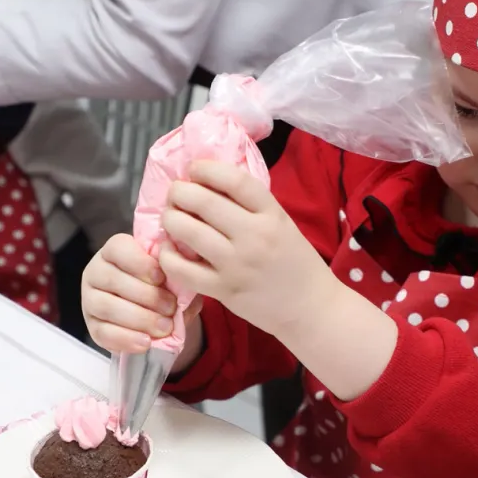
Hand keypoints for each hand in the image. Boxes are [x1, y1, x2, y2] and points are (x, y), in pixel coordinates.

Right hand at [81, 235, 202, 363]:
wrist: (159, 316)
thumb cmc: (164, 287)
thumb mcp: (175, 277)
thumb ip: (178, 275)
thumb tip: (185, 280)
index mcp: (115, 251)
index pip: (118, 248)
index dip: (140, 263)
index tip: (162, 278)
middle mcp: (97, 272)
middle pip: (113, 279)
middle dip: (146, 296)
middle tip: (171, 308)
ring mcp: (90, 300)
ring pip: (107, 307)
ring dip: (139, 318)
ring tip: (164, 327)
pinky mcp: (92, 327)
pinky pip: (103, 333)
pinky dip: (126, 339)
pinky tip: (146, 342)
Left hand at [159, 161, 339, 340]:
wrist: (310, 308)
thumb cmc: (295, 263)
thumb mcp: (282, 224)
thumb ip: (251, 206)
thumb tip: (209, 183)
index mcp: (272, 215)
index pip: (234, 180)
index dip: (206, 169)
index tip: (194, 169)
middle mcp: (254, 236)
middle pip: (203, 201)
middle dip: (179, 192)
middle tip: (175, 194)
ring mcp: (236, 264)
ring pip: (187, 230)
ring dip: (170, 219)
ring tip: (171, 218)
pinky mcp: (223, 290)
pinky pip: (181, 268)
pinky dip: (167, 254)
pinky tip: (170, 249)